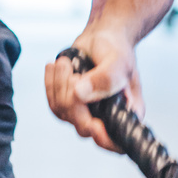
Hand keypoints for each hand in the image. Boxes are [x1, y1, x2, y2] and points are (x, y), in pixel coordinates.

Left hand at [44, 26, 140, 151]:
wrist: (102, 36)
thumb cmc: (116, 48)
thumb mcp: (117, 61)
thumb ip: (104, 78)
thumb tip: (80, 94)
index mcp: (127, 113)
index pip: (115, 141)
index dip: (103, 138)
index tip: (94, 124)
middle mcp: (107, 118)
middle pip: (82, 126)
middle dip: (72, 97)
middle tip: (74, 72)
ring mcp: (86, 113)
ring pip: (63, 113)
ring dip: (59, 85)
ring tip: (65, 63)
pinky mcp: (70, 105)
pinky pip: (53, 104)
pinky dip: (50, 84)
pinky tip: (54, 67)